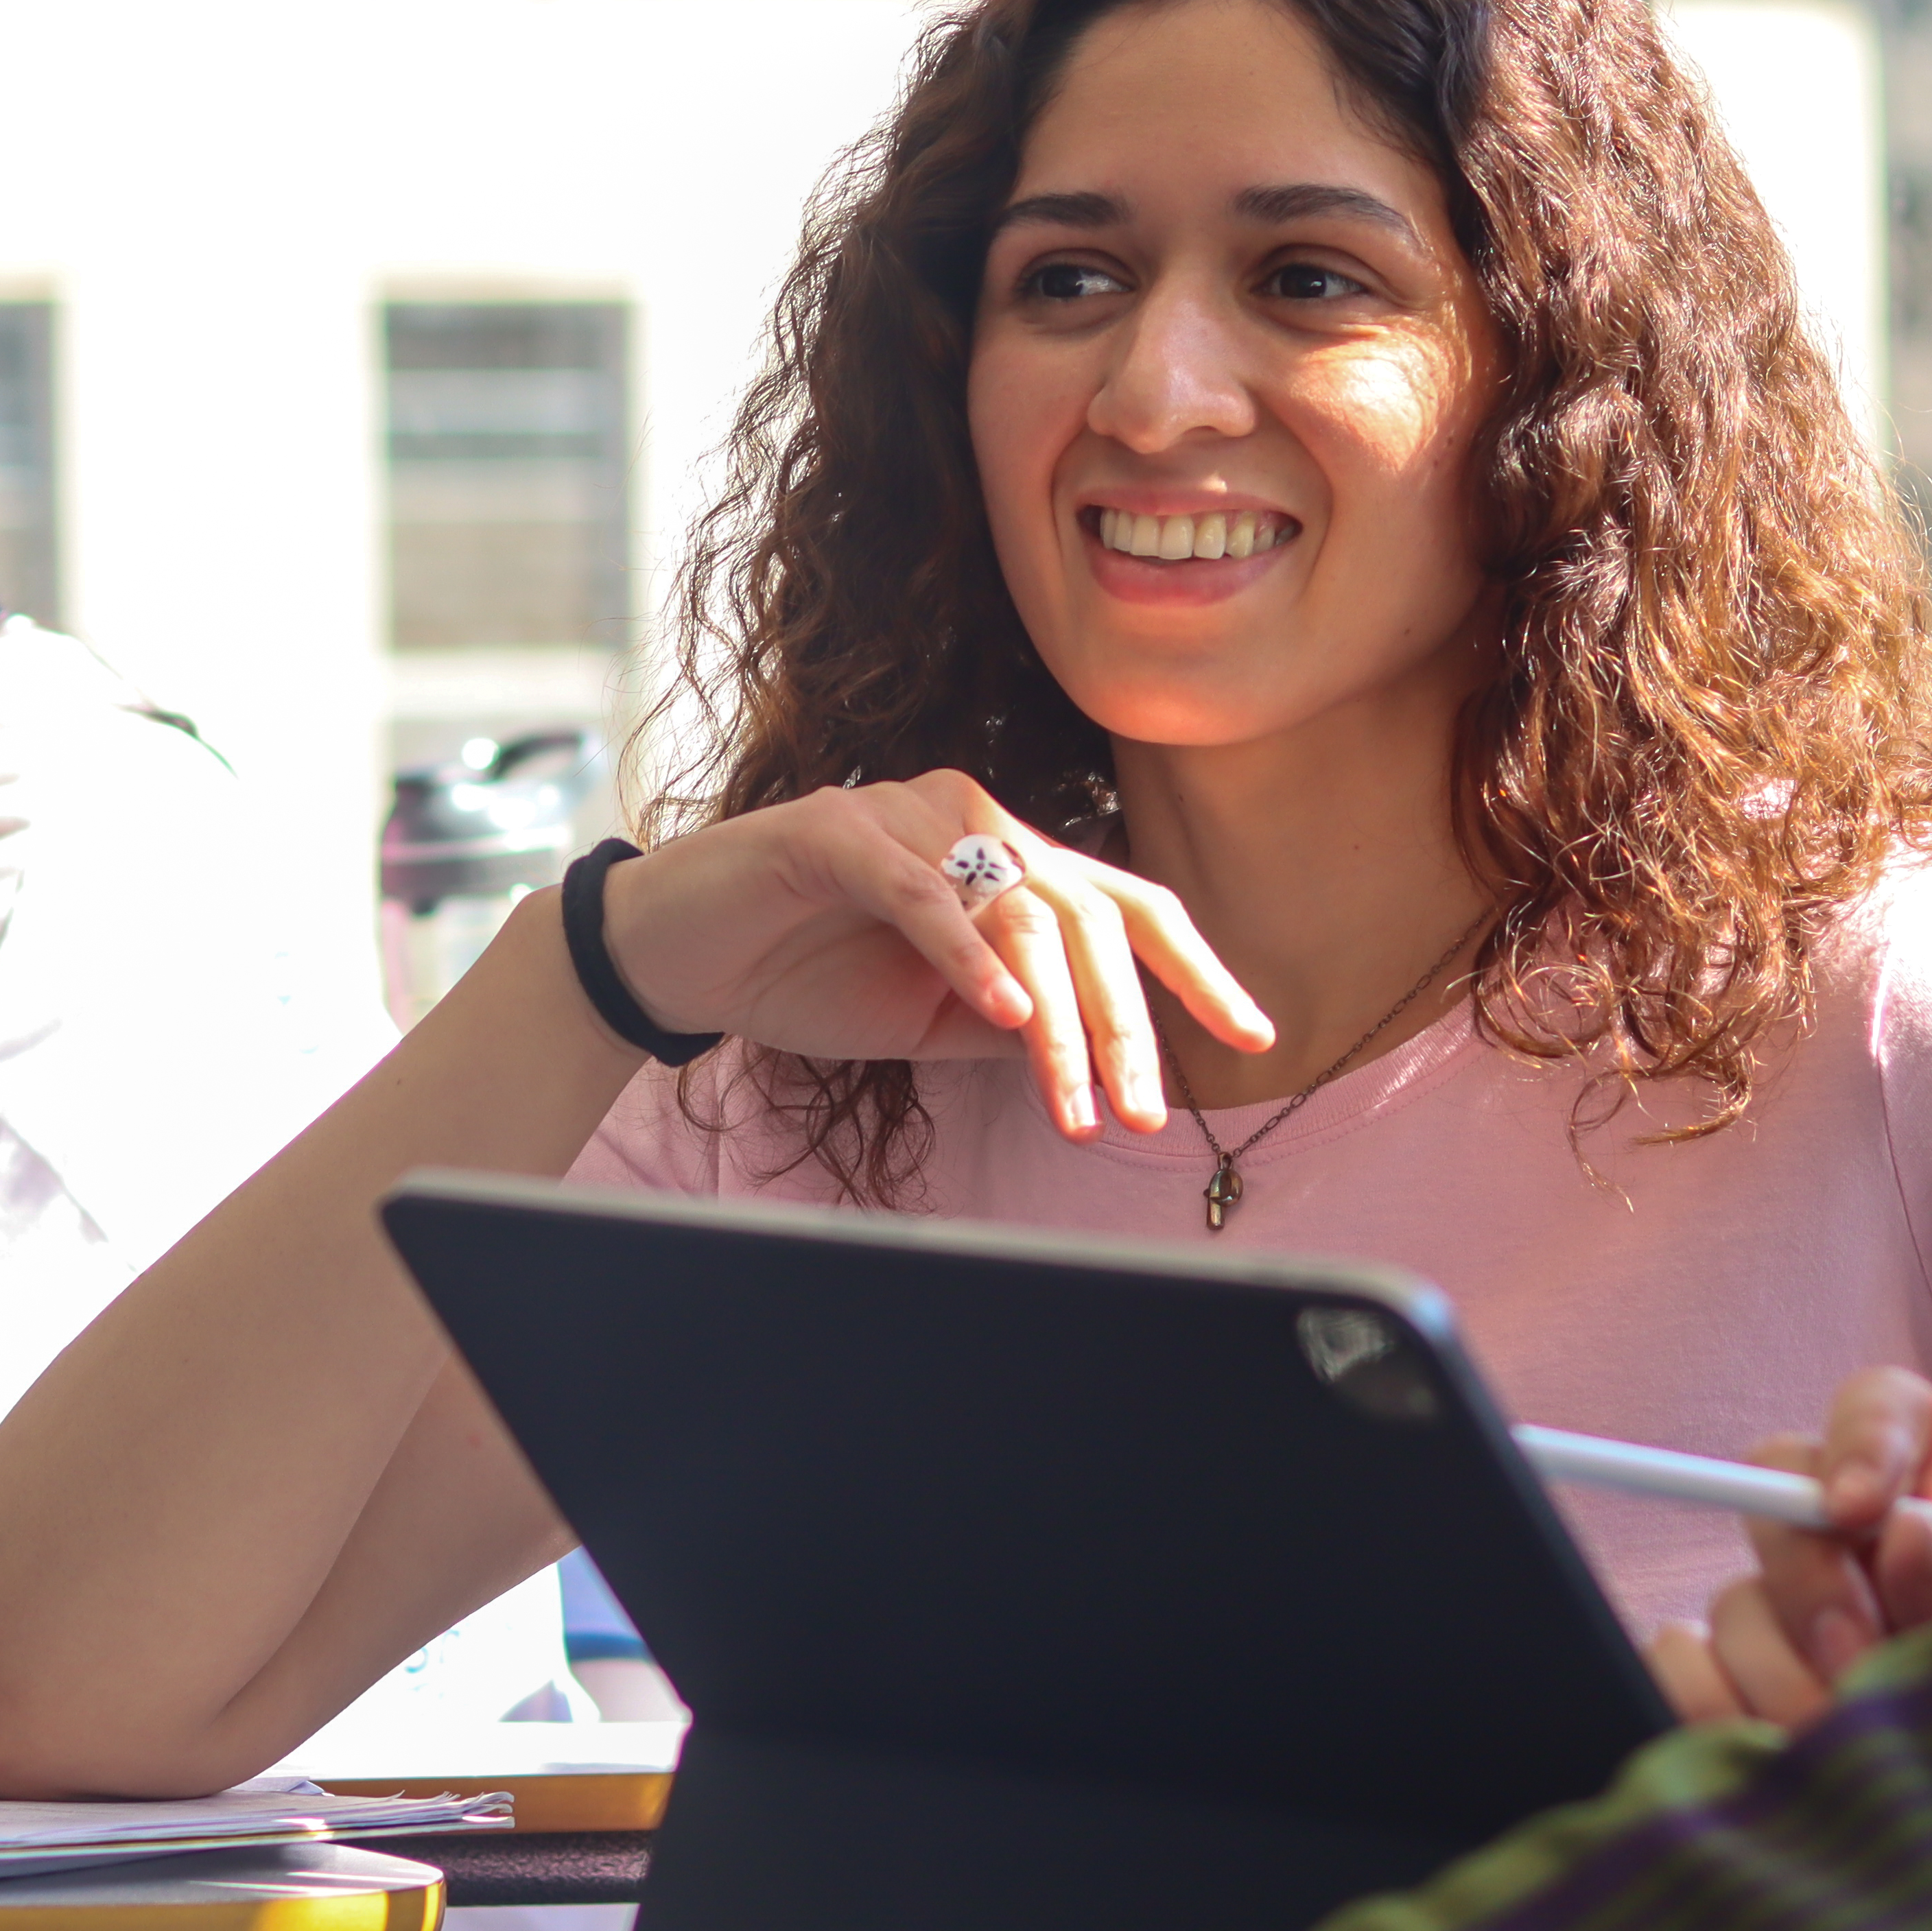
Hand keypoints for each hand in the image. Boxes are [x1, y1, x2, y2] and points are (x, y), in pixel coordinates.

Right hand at [600, 775, 1269, 1138]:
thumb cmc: (809, 975)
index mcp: (1005, 858)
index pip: (1124, 906)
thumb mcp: (936, 1017)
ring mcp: (906, 817)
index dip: (1194, 968)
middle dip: (1126, 1024)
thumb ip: (1017, 1022)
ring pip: (1017, 910)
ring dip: (1059, 1017)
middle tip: (1143, 1113)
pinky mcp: (835, 831)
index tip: (1250, 1036)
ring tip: (1079, 1101)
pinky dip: (969, 954)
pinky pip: (923, 892)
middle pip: (1086, 914)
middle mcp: (972, 819)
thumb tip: (1107, 1058)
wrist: (681, 954)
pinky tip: (1003, 1013)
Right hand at [1643, 1365, 1931, 1731]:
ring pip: (1736, 1598)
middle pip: (1780, 1496)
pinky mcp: (1746, 1675)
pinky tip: (1771, 1748)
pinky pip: (1682, 1661)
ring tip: (1842, 1741)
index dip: (1860, 1444)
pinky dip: (1713, 1700)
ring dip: (1777, 1671)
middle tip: (1853, 1660)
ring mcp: (1793, 1607)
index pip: (1881, 1412)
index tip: (1859, 1509)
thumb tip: (1904, 1539)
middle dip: (1809, 1582)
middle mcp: (1851, 1533)